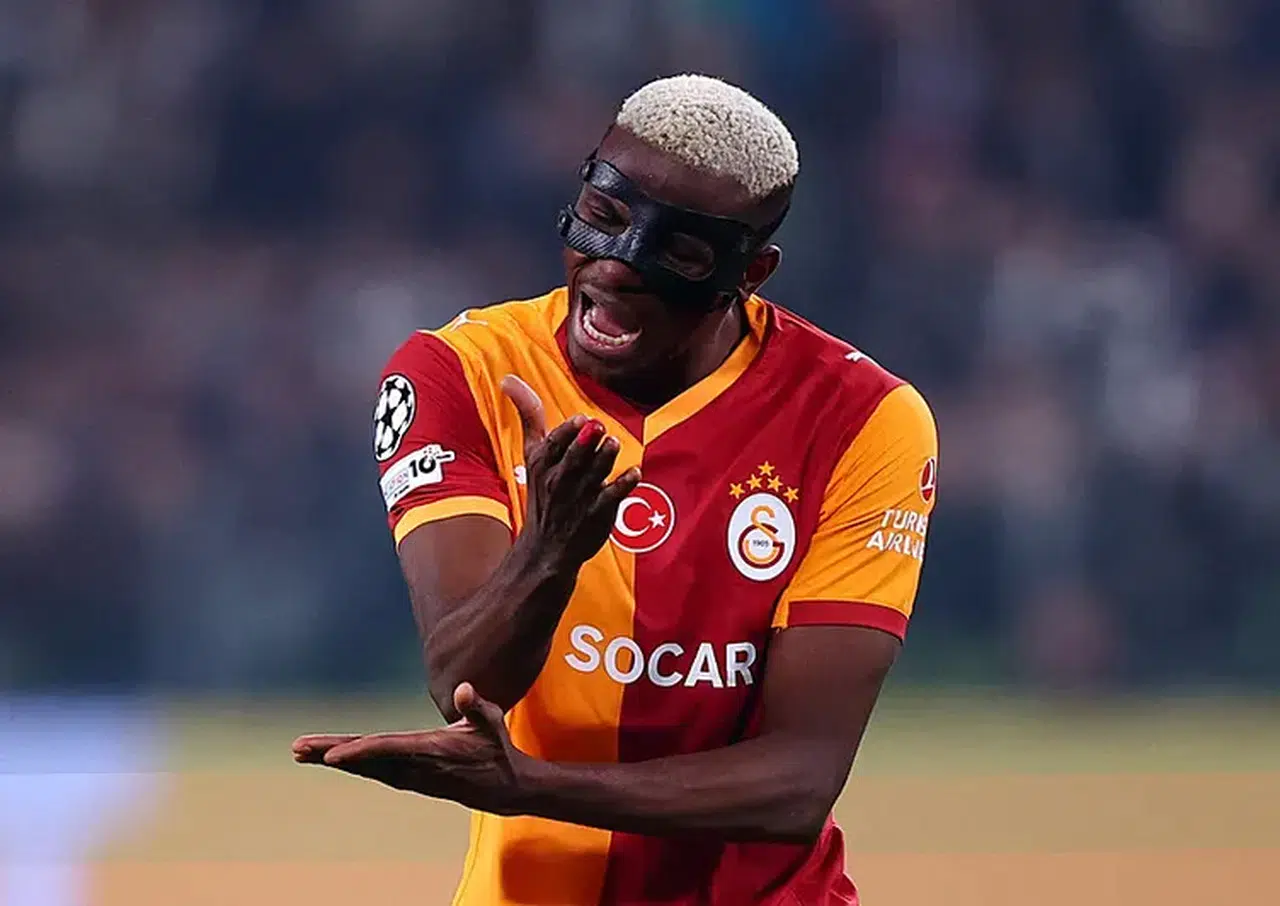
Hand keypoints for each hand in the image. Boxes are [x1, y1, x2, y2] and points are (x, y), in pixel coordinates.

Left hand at [291, 683, 529, 815]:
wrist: (504, 788)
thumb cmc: (497, 749)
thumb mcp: (492, 723)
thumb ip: (476, 706)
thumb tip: (463, 688)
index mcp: (431, 750)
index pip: (387, 750)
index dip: (357, 752)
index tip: (329, 757)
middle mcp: (415, 766)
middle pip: (365, 759)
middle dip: (330, 753)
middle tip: (298, 748)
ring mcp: (411, 776)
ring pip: (364, 767)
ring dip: (332, 758)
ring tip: (301, 752)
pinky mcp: (409, 778)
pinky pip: (372, 770)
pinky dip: (350, 763)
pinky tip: (329, 759)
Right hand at [501, 375, 639, 568]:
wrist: (546, 547)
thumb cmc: (542, 491)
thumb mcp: (532, 454)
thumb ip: (529, 416)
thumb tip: (509, 378)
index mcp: (542, 464)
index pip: (552, 445)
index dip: (567, 433)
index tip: (579, 419)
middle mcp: (559, 481)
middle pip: (573, 459)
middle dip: (584, 444)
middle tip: (597, 426)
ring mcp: (579, 498)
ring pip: (593, 476)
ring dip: (604, 459)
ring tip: (612, 443)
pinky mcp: (598, 514)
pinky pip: (611, 498)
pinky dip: (623, 486)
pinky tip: (635, 472)